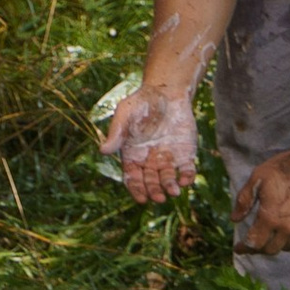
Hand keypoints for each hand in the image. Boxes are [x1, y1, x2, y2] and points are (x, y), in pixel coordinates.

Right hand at [102, 83, 199, 202]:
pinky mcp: (184, 155)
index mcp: (133, 155)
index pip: (133, 179)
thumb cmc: (141, 102)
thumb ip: (116, 132)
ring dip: (170, 187)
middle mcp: (149, 161)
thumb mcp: (125, 114)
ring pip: (168, 179)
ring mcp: (167, 159)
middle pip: (151, 183)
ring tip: (173, 191)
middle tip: (159, 197)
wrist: (166, 91)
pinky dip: (187, 177)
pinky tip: (186, 180)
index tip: (141, 199)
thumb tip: (102, 150)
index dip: (137, 190)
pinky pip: (186, 170)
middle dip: (154, 191)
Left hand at [234, 141, 289, 256]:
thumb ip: (245, 200)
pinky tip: (287, 231)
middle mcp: (288, 228)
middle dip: (258, 249)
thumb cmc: (286, 168)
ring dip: (275, 245)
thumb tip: (234, 219)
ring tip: (268, 237)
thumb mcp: (258, 178)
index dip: (244, 248)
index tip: (237, 248)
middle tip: (251, 243)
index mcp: (271, 218)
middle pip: (270, 250)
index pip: (254, 243)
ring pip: (286, 247)